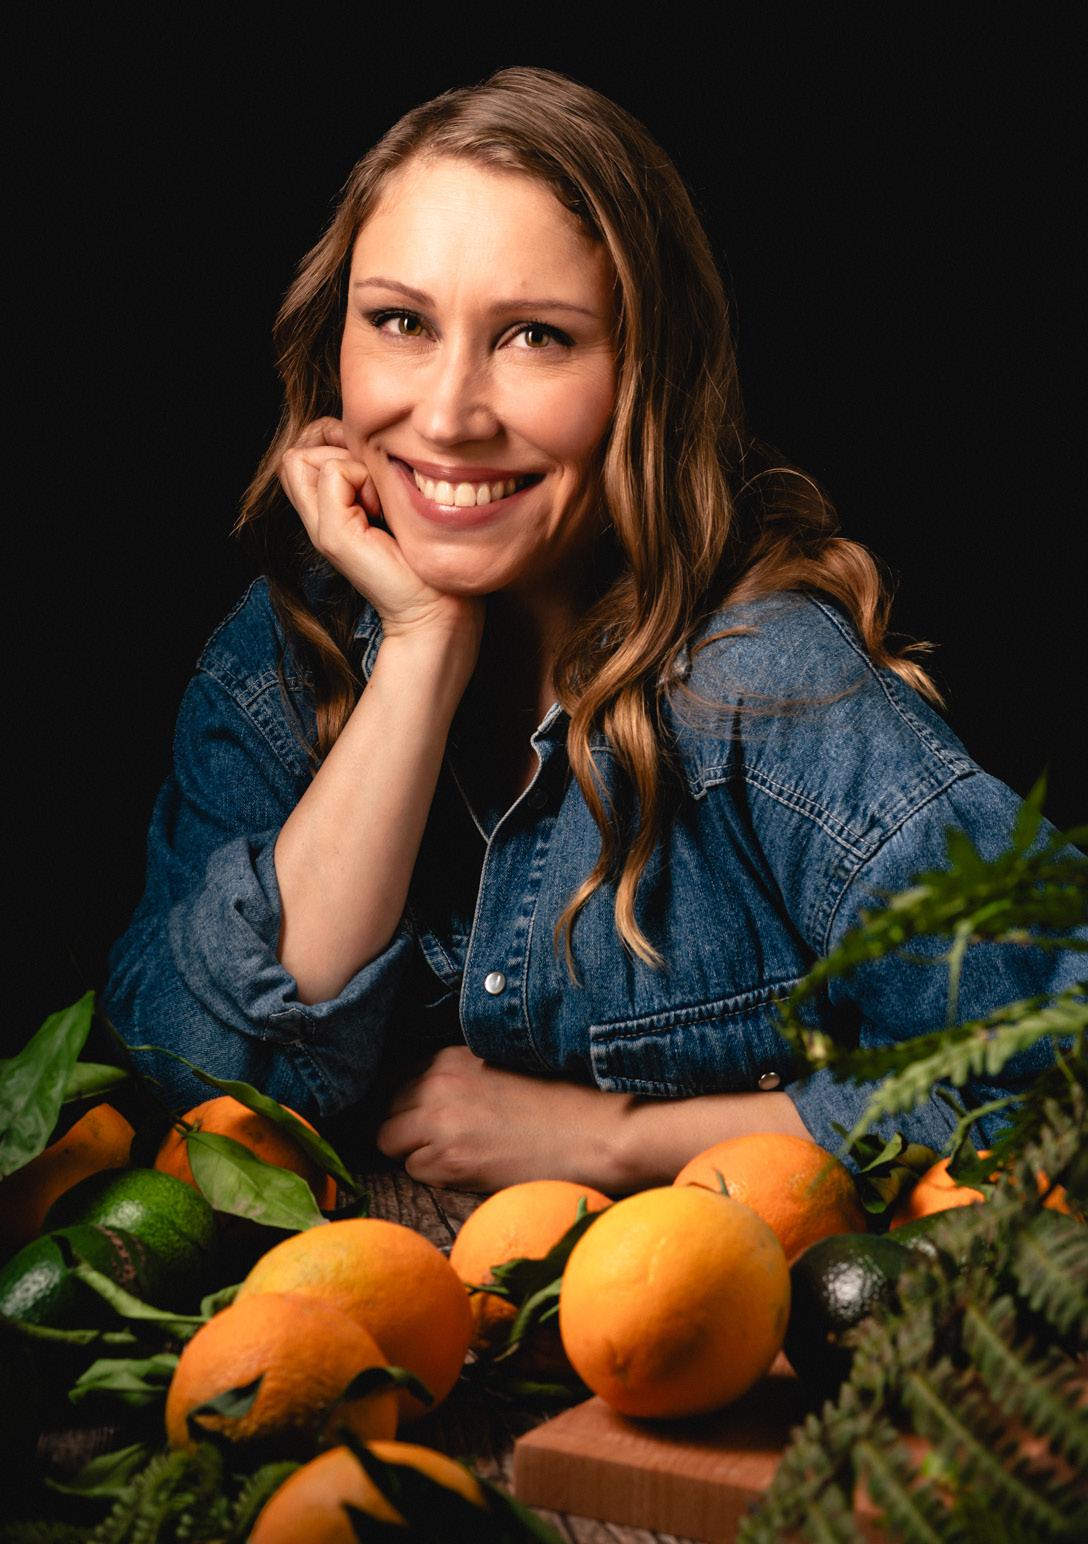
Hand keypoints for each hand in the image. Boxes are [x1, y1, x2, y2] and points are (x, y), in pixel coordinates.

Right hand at [278, 418, 481, 644]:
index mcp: (329, 510)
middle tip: (376, 486)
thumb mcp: (392, 501)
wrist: (436, 608)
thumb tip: (360, 435)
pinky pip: (334, 472)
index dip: (332, 441)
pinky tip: (383, 510)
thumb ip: (369, 472)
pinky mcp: (334, 534)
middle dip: (336, 449)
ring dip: (350, 464)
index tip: (372, 469)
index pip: (302, 450)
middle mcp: (317, 518)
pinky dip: (362, 479)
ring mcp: (321, 527)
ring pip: (304, 457)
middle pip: (295, 452)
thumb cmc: (425, 556)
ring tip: (379, 501)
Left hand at [375, 1045, 627, 1192]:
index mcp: (448, 1056)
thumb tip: (414, 1092)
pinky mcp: (451, 1159)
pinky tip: (470, 1168)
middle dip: (403, 1126)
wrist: (594, 1133)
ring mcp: (440, 1121)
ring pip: (388, 1140)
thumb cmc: (554, 1102)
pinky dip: (434, 1175)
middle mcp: (436, 1083)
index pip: (392, 1077)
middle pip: (383, 1108)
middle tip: (438, 1139)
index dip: (404, 1100)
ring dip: (413, 1151)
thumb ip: (454, 1075)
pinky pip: (414, 1171)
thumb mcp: (496, 1068)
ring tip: (456, 1153)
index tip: (420, 1115)